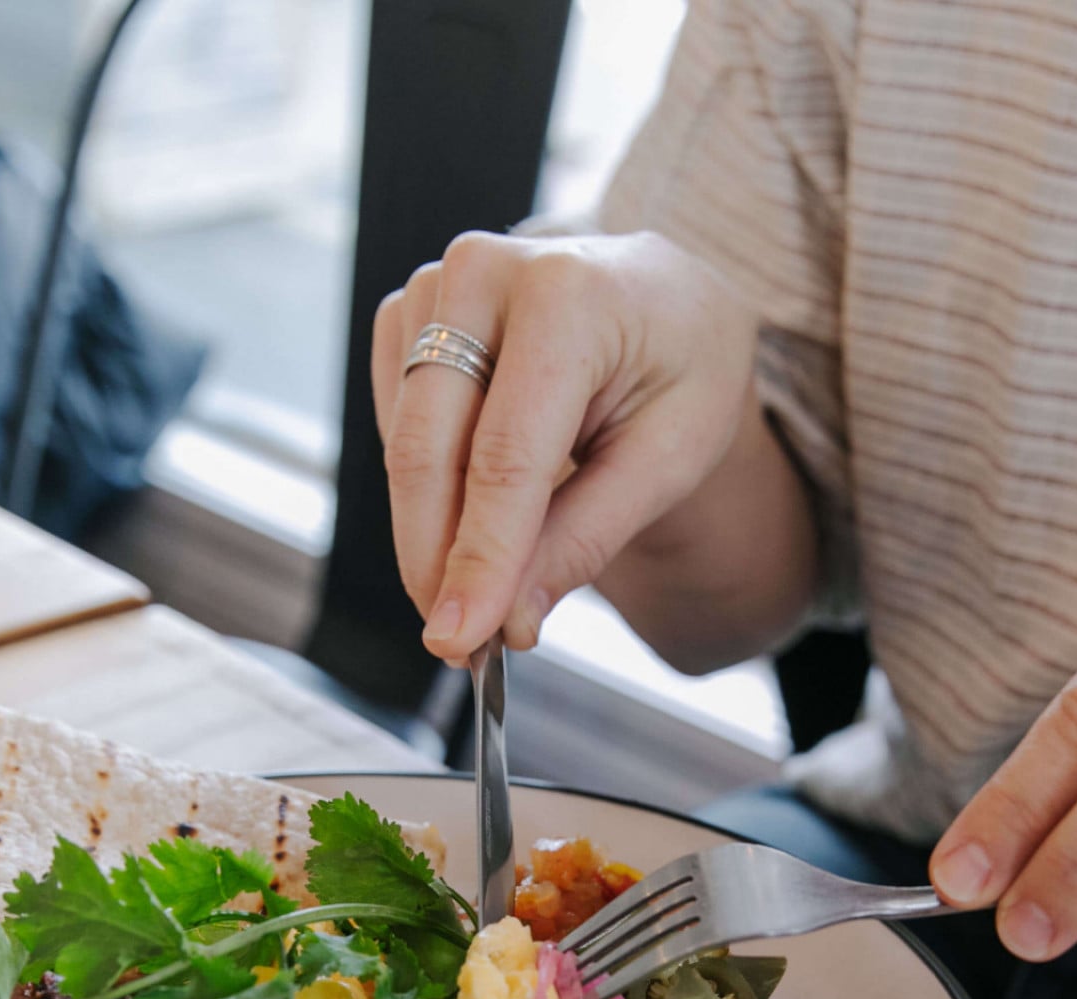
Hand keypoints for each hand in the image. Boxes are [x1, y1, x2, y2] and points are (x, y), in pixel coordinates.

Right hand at [372, 230, 759, 658]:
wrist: (663, 300)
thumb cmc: (681, 366)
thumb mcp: (671, 456)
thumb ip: (586, 536)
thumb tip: (509, 618)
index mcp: (570, 295)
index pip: (506, 456)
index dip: (480, 558)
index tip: (462, 637)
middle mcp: (485, 273)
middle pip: (431, 451)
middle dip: (437, 562)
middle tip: (460, 646)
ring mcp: (433, 289)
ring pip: (403, 448)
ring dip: (429, 537)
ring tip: (479, 601)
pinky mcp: (405, 318)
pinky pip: (394, 431)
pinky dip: (426, 493)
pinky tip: (473, 518)